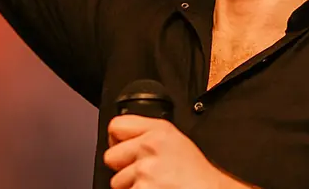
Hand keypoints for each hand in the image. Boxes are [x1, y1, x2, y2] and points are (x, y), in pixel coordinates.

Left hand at [104, 115, 243, 188]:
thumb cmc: (197, 175)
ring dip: (132, 186)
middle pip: (111, 156)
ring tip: (154, 185)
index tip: (124, 148)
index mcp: (159, 132)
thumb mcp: (177, 141)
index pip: (116, 126)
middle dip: (123, 167)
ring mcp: (144, 172)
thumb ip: (150, 135)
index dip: (118, 140)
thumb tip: (124, 140)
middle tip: (144, 173)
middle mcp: (149, 148)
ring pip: (117, 182)